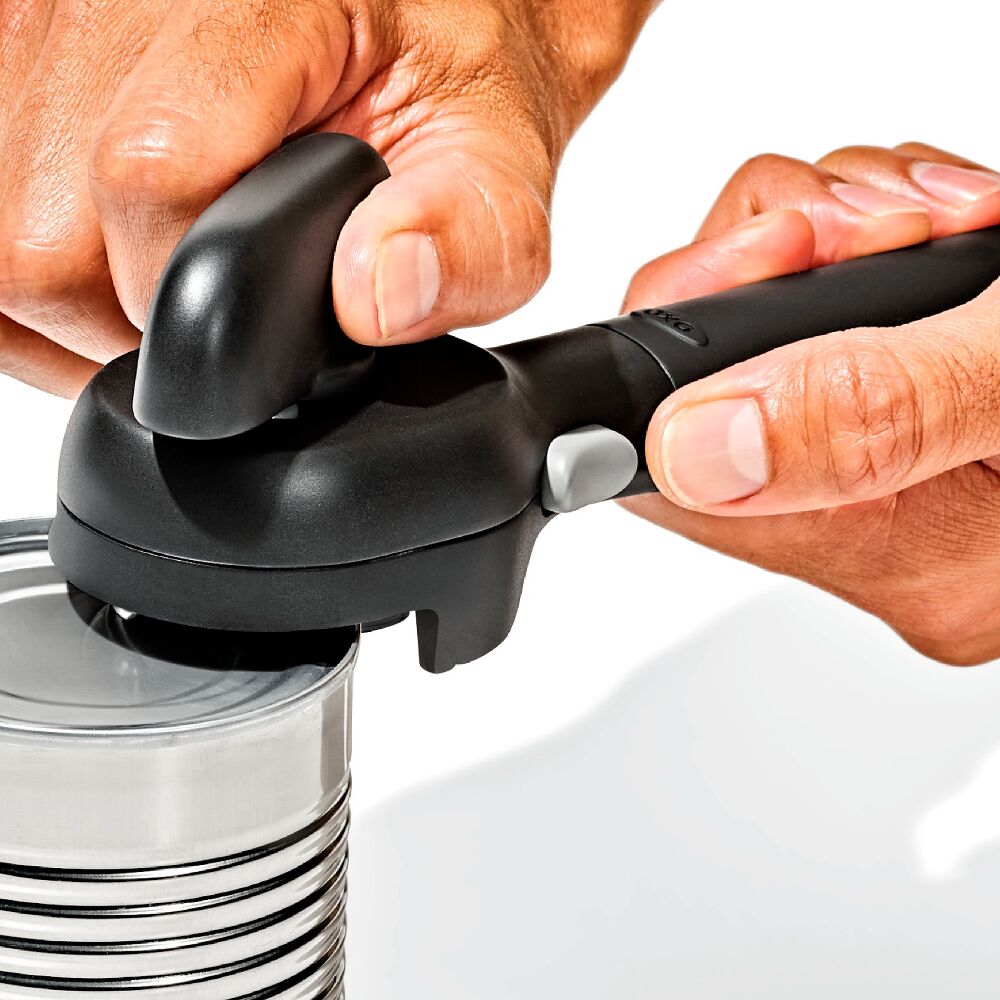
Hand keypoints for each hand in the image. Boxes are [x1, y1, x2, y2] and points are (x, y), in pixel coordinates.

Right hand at [0, 0, 655, 395]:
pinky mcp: (15, 51)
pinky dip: (32, 265)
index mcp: (256, 9)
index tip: (248, 313)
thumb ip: (468, 238)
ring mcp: (46, 19)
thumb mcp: (496, 161)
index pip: (149, 175)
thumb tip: (373, 296)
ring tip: (168, 272)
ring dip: (73, 294)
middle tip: (216, 300)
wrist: (408, 14)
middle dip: (125, 316)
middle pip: (39, 236)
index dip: (192, 291)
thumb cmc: (443, 73)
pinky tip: (106, 252)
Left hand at [620, 143, 999, 664]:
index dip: (683, 358)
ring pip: (777, 346)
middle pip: (724, 398)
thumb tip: (700, 452)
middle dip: (769, 274)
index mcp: (920, 554)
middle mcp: (911, 534)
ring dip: (828, 248)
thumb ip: (870, 410)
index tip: (749, 265)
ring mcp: (926, 472)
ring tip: (934, 224)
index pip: (689, 482)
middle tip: (861, 226)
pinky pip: (836, 334)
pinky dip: (867, 258)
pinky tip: (942, 236)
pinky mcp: (942, 411)